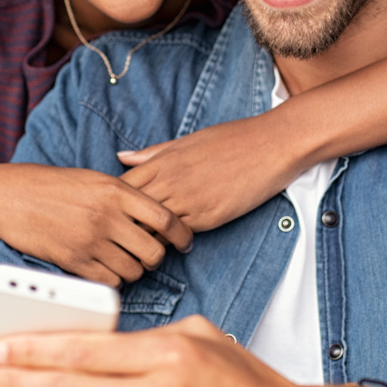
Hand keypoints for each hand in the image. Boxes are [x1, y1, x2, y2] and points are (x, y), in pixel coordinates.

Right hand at [0, 164, 192, 285]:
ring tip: (123, 261)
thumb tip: (155, 215)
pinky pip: (109, 282)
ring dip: (133, 270)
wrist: (7, 196)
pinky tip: (105, 270)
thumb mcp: (93, 179)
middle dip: (155, 257)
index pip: (166, 218)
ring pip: (134, 270)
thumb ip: (124, 195)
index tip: (185, 242)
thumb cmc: (52, 186)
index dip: (182, 234)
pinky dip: (112, 280)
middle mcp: (107, 216)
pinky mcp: (73, 261)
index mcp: (116, 191)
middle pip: (154, 251)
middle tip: (146, 254)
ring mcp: (90, 240)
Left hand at [118, 112, 307, 232]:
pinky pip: (178, 235)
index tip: (114, 212)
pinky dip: (171, 242)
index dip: (114, 203)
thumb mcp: (188, 141)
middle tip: (120, 237)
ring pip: (151, 228)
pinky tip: (170, 244)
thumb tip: (122, 157)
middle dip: (122, 225)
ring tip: (141, 247)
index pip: (121, 187)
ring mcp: (188, 200)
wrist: (272, 145)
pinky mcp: (208, 217)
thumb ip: (153, 153)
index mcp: (163, 160)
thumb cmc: (232, 139)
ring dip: (144, 238)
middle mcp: (170, 181)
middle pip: (130, 211)